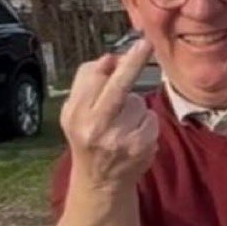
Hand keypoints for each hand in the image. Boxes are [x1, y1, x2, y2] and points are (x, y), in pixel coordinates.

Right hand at [59, 38, 159, 189]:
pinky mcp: (141, 147)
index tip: (133, 43)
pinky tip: (134, 136)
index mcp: (76, 114)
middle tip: (145, 43)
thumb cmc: (88, 137)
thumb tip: (111, 58)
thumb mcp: (75, 112)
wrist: (100, 182)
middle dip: (133, 62)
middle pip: (118, 85)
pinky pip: (151, 118)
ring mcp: (120, 138)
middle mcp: (95, 126)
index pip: (94, 78)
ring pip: (138, 102)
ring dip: (135, 108)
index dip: (113, 63)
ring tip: (122, 125)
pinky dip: (146, 123)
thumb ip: (88, 83)